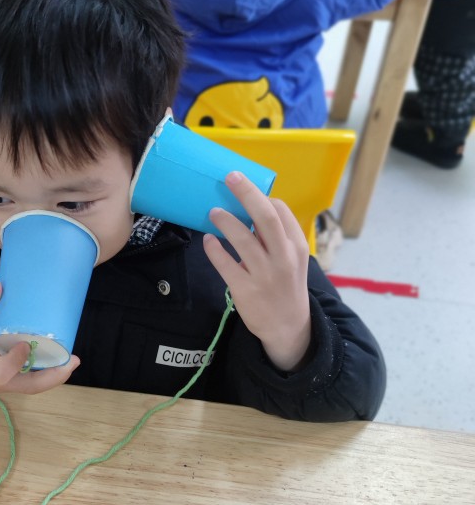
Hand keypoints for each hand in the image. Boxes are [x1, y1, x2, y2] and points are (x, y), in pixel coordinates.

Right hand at [0, 279, 79, 394]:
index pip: (1, 373)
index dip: (18, 361)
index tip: (27, 344)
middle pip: (26, 386)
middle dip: (52, 376)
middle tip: (73, 360)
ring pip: (30, 386)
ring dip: (53, 376)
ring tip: (72, 360)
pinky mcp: (4, 379)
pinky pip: (27, 380)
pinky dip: (44, 372)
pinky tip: (58, 358)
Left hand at [203, 171, 310, 371]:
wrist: (288, 327)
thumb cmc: (286, 286)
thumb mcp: (292, 260)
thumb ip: (275, 238)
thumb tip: (250, 210)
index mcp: (297, 246)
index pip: (281, 212)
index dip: (262, 197)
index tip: (246, 190)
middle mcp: (283, 258)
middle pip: (266, 218)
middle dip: (247, 194)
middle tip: (230, 177)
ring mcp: (264, 274)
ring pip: (243, 239)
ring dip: (225, 220)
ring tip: (213, 212)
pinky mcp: (245, 290)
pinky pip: (225, 264)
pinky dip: (214, 249)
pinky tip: (208, 240)